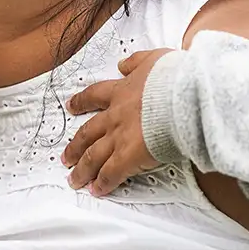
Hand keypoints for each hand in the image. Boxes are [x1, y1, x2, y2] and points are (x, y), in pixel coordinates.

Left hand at [62, 48, 171, 195]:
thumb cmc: (174, 78)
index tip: (72, 106)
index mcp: (122, 91)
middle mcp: (115, 115)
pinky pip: (110, 174)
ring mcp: (119, 137)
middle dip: (75, 145)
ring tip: (75, 179)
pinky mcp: (128, 157)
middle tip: (66, 155)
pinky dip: (102, 184)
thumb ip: (136, 61)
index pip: (95, 96)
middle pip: (88, 132)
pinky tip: (97, 190)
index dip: (82, 102)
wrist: (182, 96)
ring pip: (92, 156)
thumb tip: (123, 63)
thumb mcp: (153, 59)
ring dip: (82, 169)